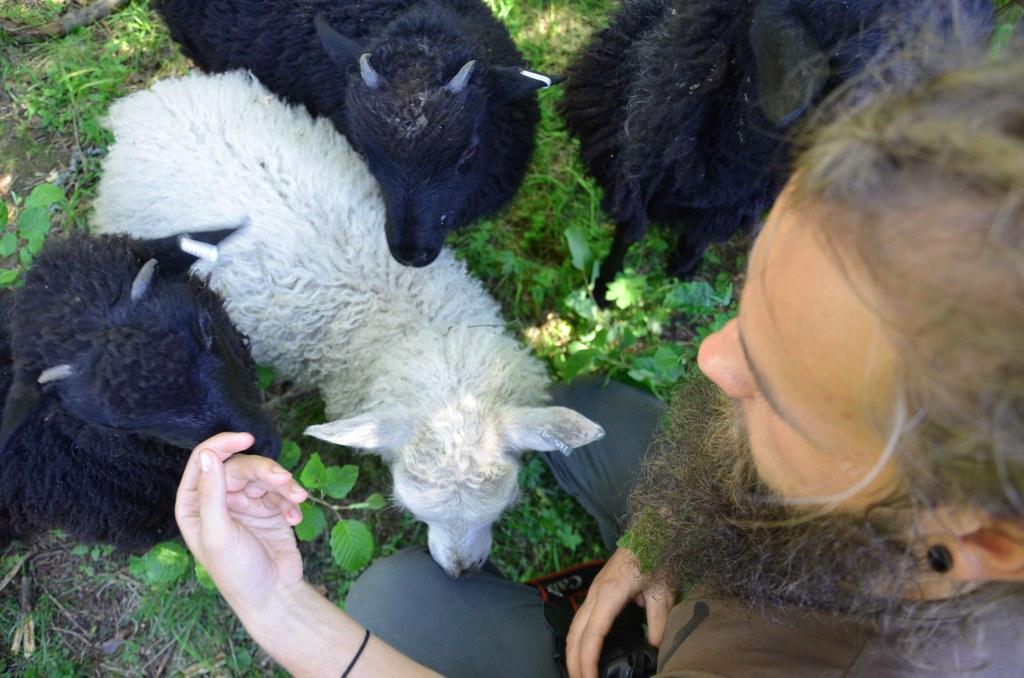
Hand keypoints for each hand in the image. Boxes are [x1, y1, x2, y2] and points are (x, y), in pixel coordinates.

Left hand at [175, 432, 308, 610]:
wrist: (273, 596)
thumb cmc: (236, 571)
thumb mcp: (218, 532)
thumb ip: (211, 493)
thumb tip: (207, 455)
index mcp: (195, 504)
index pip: (204, 461)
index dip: (222, 445)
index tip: (246, 439)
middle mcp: (219, 500)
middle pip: (242, 466)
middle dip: (265, 471)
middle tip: (285, 480)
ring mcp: (246, 504)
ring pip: (265, 477)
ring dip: (284, 485)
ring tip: (298, 496)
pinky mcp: (271, 510)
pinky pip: (282, 493)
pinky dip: (291, 502)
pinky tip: (296, 518)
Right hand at [566, 547, 673, 677]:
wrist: (652, 529)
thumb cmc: (657, 556)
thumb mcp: (663, 592)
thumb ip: (658, 623)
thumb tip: (654, 649)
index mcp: (609, 594)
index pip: (592, 635)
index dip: (588, 661)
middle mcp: (595, 593)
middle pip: (575, 635)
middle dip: (574, 663)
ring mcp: (593, 591)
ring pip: (574, 628)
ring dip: (572, 653)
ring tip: (579, 674)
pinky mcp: (597, 591)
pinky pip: (579, 620)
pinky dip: (577, 640)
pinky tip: (583, 652)